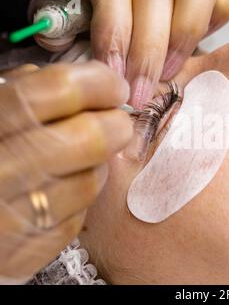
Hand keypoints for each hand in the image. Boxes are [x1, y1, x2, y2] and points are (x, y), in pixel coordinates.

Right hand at [0, 61, 131, 282]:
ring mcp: (17, 215)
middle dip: (115, 124)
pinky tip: (67, 186)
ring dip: (99, 163)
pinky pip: (78, 216)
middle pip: (90, 137)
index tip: (114, 86)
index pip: (61, 90)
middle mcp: (2, 170)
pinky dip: (80, 197)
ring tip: (85, 156)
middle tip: (116, 121)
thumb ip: (15, 94)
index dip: (100, 83)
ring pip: (91, 180)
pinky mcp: (30, 249)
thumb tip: (66, 80)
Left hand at [30, 0, 228, 108]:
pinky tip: (199, 34)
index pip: (116, 11)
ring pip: (195, 16)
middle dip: (147, 64)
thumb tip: (56, 41)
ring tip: (169, 72)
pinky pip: (228, 2)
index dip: (114, 50)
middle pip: (156, 21)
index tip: (113, 80)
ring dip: (180, 50)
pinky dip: (216, 23)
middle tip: (139, 95)